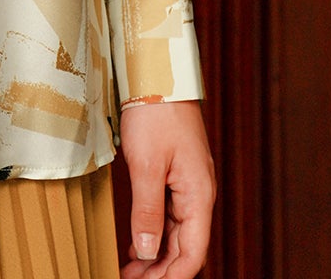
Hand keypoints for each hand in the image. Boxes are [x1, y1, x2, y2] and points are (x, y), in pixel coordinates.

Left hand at [118, 100, 215, 277]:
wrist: (158, 72)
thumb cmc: (155, 113)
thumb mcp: (146, 165)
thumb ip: (148, 212)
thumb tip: (148, 252)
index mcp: (199, 195)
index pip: (193, 253)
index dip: (172, 277)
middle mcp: (199, 193)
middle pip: (186, 247)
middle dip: (161, 270)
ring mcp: (189, 183)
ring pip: (177, 232)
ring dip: (157, 254)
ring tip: (130, 269)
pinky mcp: (176, 173)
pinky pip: (170, 214)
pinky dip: (155, 232)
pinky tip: (138, 241)